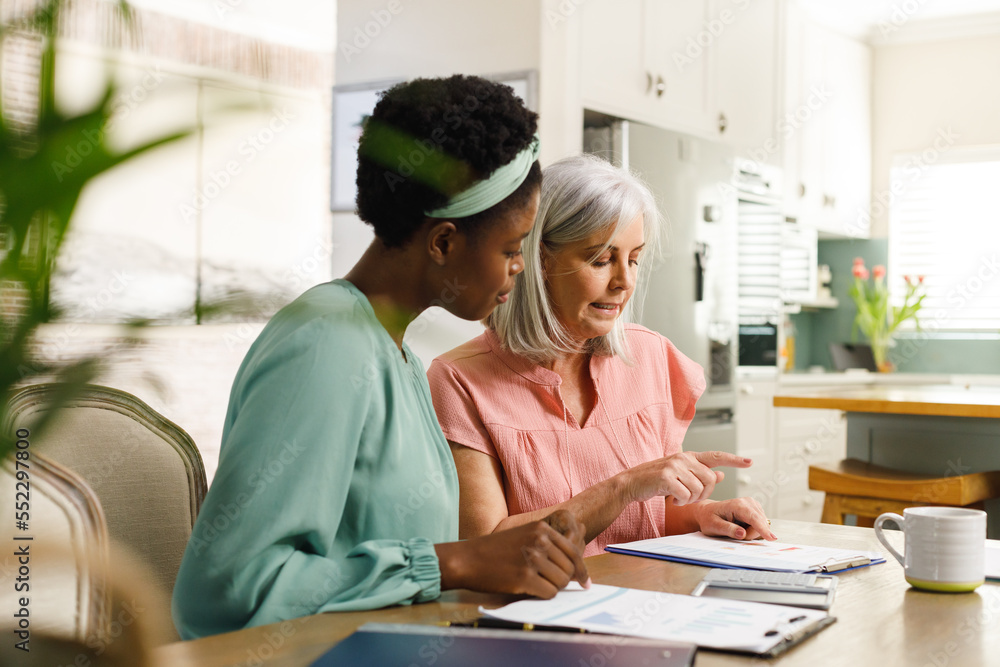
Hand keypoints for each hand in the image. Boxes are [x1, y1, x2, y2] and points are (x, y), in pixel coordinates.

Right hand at [436, 509, 589, 598]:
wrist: (466, 559)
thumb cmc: (494, 550)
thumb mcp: (523, 536)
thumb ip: (547, 544)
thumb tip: (575, 565)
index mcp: (541, 528)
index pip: (573, 551)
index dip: (581, 570)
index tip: (585, 582)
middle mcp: (539, 541)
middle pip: (570, 568)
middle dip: (565, 581)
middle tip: (552, 585)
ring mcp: (532, 558)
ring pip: (561, 582)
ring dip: (553, 588)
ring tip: (536, 585)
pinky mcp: (524, 577)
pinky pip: (549, 593)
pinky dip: (543, 595)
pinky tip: (529, 590)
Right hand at [622, 451, 751, 506]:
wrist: (631, 483)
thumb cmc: (656, 480)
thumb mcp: (680, 475)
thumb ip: (699, 474)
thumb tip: (721, 474)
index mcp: (689, 456)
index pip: (716, 455)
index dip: (733, 459)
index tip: (749, 462)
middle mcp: (683, 458)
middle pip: (710, 479)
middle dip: (704, 493)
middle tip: (690, 498)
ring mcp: (674, 466)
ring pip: (699, 488)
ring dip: (691, 499)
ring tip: (679, 498)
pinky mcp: (666, 476)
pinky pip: (686, 494)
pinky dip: (682, 501)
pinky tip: (673, 500)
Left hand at [691, 498, 775, 540]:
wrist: (707, 512)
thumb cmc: (709, 518)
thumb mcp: (714, 526)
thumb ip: (728, 529)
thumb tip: (742, 533)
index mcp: (737, 505)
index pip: (754, 518)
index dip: (763, 529)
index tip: (772, 538)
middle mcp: (748, 502)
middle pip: (760, 523)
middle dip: (751, 534)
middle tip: (736, 534)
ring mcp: (753, 505)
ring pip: (762, 525)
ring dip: (752, 532)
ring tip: (737, 529)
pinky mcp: (755, 510)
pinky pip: (761, 524)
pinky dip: (753, 529)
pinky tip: (742, 527)